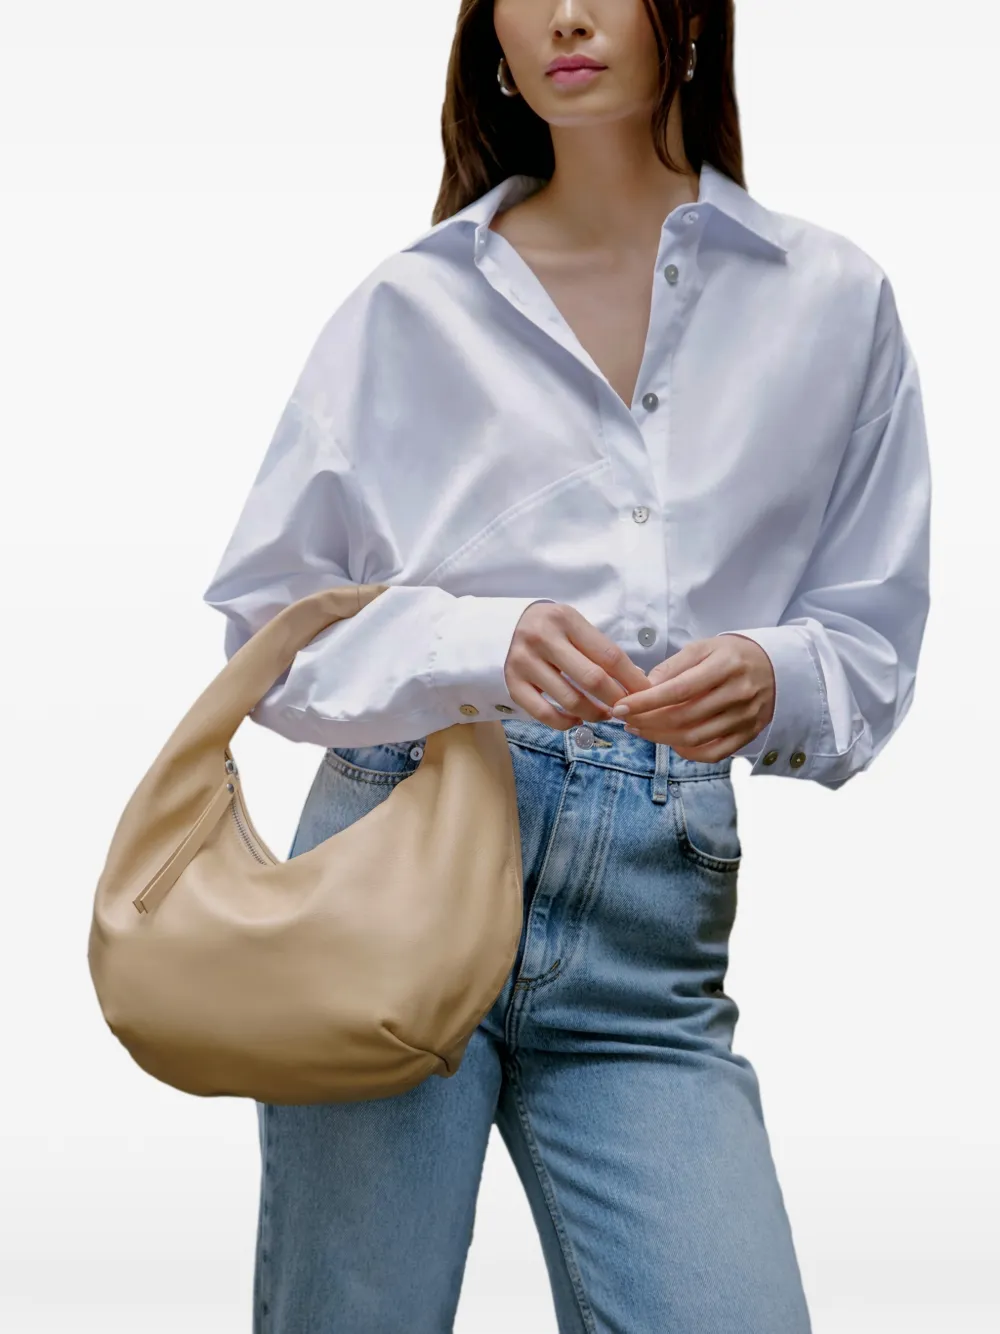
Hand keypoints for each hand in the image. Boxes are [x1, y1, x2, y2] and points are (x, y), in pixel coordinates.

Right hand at [504, 603, 651, 730]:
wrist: (505, 625)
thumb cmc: (551, 627)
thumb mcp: (575, 625)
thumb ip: (601, 649)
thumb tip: (636, 681)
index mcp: (565, 620)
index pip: (609, 655)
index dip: (632, 679)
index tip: (646, 694)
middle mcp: (542, 639)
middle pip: (592, 679)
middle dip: (616, 699)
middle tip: (625, 708)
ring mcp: (524, 662)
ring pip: (570, 700)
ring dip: (594, 713)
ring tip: (603, 714)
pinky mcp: (512, 684)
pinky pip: (544, 714)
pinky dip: (565, 722)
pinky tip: (576, 719)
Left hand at [609, 634, 774, 759]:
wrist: (775, 666)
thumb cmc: (731, 655)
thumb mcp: (703, 648)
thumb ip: (672, 667)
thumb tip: (643, 687)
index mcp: (725, 665)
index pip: (678, 689)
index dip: (646, 701)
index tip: (621, 706)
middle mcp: (738, 693)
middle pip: (684, 717)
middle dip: (647, 722)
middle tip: (626, 720)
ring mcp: (745, 717)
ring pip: (694, 738)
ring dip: (660, 738)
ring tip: (641, 729)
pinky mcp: (749, 733)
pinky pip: (713, 753)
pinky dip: (688, 752)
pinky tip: (671, 742)